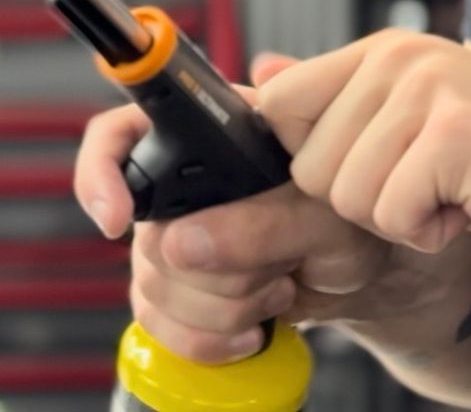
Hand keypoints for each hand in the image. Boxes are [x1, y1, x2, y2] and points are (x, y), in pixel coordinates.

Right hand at [72, 54, 454, 362]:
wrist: (369, 275)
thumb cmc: (353, 222)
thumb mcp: (325, 216)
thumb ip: (262, 223)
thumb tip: (181, 242)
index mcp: (214, 135)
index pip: (121, 133)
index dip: (102, 172)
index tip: (118, 220)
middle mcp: (183, 182)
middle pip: (145, 234)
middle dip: (215, 270)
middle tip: (276, 263)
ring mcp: (174, 238)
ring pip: (151, 285)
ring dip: (220, 306)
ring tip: (276, 286)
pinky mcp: (178, 289)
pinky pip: (158, 323)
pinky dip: (206, 338)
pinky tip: (252, 327)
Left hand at [258, 30, 470, 264]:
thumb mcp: (419, 122)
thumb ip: (342, 103)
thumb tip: (257, 79)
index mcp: (386, 50)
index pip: (280, 102)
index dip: (311, 158)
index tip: (372, 170)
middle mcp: (401, 57)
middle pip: (309, 164)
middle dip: (364, 200)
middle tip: (432, 184)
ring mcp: (428, 91)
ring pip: (347, 196)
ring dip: (401, 218)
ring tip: (455, 193)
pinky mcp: (451, 135)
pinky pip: (392, 215)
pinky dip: (430, 233)